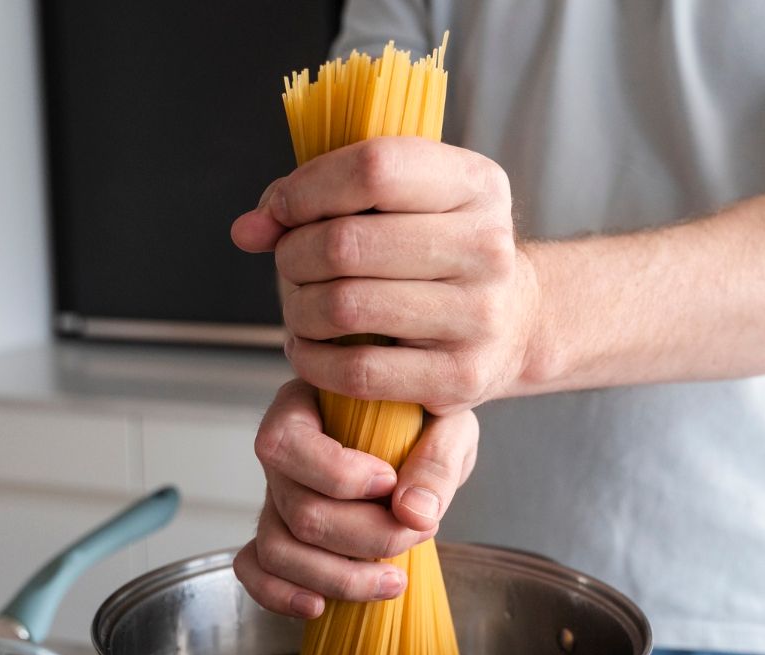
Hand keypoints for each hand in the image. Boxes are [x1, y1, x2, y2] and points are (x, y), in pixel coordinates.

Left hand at [231, 137, 538, 415]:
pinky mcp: (460, 376)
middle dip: (293, 255)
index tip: (281, 210)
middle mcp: (488, 247)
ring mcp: (478, 316)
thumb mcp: (403, 203)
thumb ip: (323, 198)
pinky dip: (313, 360)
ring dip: (298, 309)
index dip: (307, 189)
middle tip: (290, 265)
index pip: (374, 169)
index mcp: (477, 185)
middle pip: (347, 244)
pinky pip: (358, 371)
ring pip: (345, 307)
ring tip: (300, 307)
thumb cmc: (437, 253)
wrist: (514, 322)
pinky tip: (310, 349)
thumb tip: (249, 229)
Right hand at [233, 379, 478, 617]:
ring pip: (278, 549)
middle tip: (417, 533)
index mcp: (304, 406)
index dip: (337, 474)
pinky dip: (280, 595)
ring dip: (337, 577)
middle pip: (297, 510)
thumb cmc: (428, 421)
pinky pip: (256, 570)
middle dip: (363, 536)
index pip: (288, 442)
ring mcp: (277, 498)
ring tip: (392, 580)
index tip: (390, 481)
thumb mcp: (448, 422)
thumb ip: (437, 459)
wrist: (425, 441)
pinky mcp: (281, 535)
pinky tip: (319, 606)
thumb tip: (414, 512)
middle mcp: (283, 455)